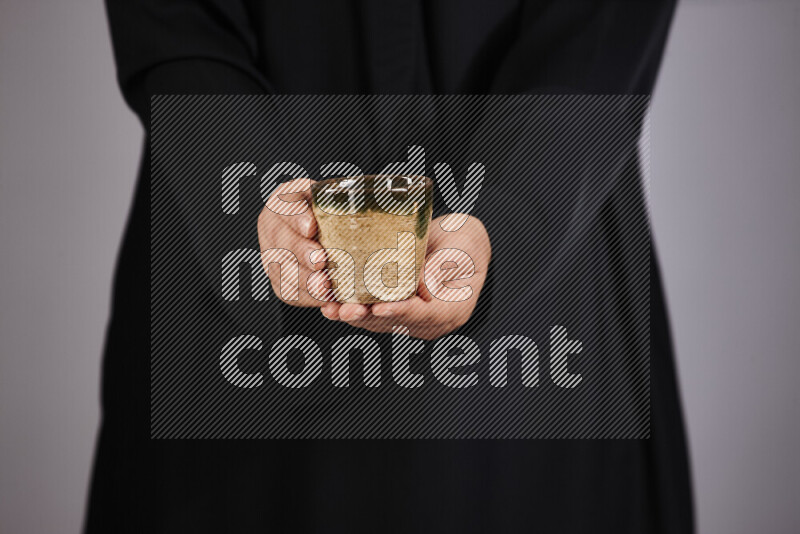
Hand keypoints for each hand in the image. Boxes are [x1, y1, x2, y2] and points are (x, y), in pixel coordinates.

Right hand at [257, 178, 329, 306]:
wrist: (320, 229)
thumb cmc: (330, 210)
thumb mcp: (334, 196)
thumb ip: (341, 200)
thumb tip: (369, 206)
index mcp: (283, 202)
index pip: (286, 205)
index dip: (296, 217)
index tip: (311, 227)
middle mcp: (272, 229)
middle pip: (282, 242)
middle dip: (301, 253)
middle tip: (320, 261)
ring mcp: (272, 256)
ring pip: (283, 270)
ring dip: (304, 281)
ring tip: (325, 288)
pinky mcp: (280, 280)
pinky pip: (289, 292)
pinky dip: (308, 298)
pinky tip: (325, 300)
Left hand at [320, 215, 491, 339]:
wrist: (457, 241)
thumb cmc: (464, 241)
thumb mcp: (462, 247)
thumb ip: (444, 266)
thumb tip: (424, 285)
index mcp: (454, 309)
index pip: (427, 315)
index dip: (402, 312)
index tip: (379, 307)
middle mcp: (432, 321)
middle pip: (397, 324)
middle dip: (368, 317)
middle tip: (345, 310)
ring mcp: (413, 320)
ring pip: (380, 322)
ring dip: (355, 315)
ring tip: (331, 307)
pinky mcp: (396, 311)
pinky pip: (373, 314)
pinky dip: (353, 307)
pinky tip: (331, 302)